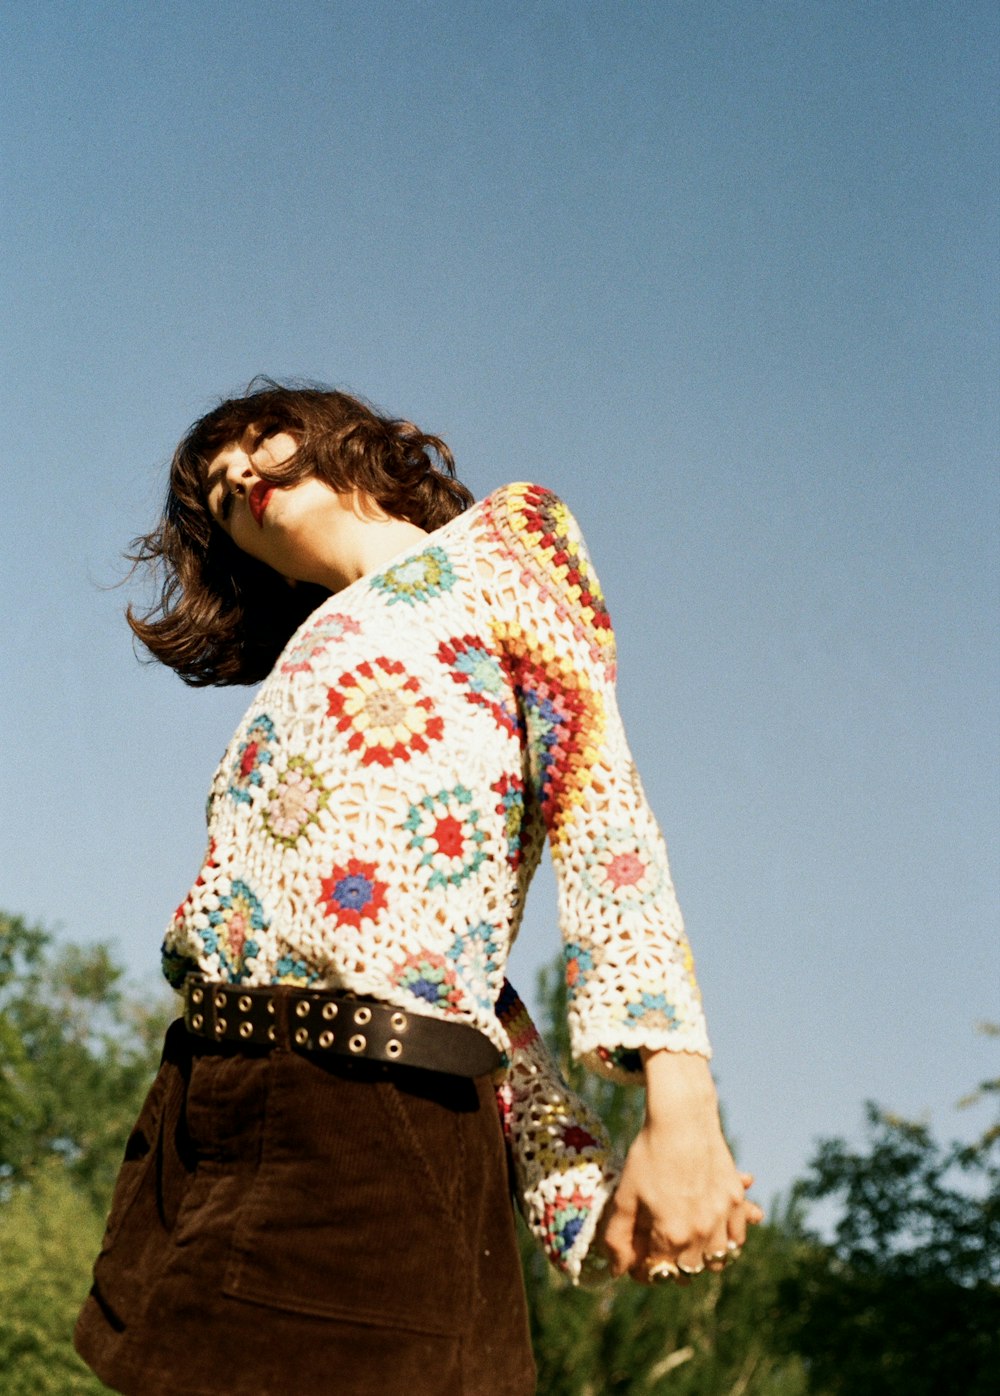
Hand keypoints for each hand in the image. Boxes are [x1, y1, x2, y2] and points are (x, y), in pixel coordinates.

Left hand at [599, 1050, 763, 1282]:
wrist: (682, 1119)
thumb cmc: (648, 1154)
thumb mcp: (624, 1196)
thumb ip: (618, 1238)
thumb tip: (617, 1270)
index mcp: (671, 1236)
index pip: (657, 1274)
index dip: (642, 1269)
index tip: (636, 1259)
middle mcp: (701, 1233)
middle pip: (687, 1272)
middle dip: (670, 1267)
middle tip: (657, 1249)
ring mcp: (722, 1218)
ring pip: (715, 1261)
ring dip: (700, 1260)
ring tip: (685, 1245)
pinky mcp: (736, 1202)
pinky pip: (736, 1238)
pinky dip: (727, 1242)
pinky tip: (712, 1232)